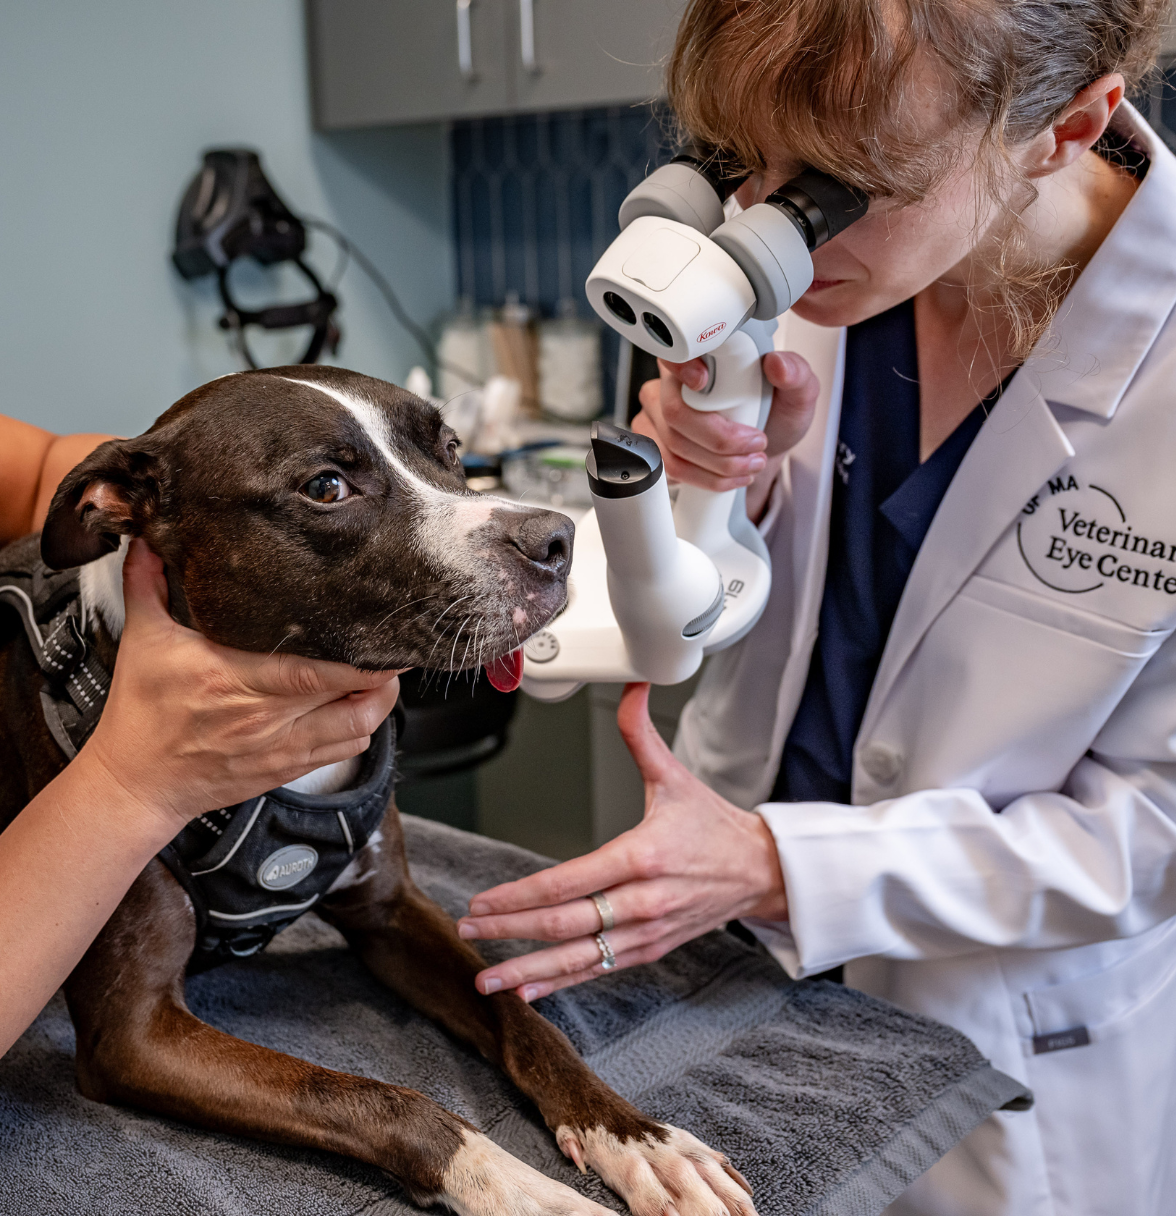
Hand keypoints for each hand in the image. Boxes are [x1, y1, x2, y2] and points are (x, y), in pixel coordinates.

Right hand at [81, 539, 402, 830]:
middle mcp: (264, 718)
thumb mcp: (142, 642)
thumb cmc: (141, 715)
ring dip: (378, 703)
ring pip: (358, 730)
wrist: (136, 784)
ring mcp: (280, 749)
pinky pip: (344, 752)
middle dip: (383, 675)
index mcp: (233, 680)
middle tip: (396, 648)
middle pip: (351, 700)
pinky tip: (358, 706)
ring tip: (383, 676)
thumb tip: (149, 541)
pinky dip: (361, 728)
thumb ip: (147, 585)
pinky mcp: (286, 769)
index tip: (383, 637)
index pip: (313, 672)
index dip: (359, 660)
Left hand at [457, 683, 786, 1001]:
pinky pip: (598, 970)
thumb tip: (630, 688)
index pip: (570, 881)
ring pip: (579, 957)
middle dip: (511, 930)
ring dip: (529, 969)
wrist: (759, 871)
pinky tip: (529, 988)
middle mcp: (641, 901)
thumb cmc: (713, 826)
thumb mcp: (675, 777)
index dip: (522, 895)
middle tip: (469, 931)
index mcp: (642, 856)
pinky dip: (562, 983)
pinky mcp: (649, 950)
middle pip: (565, 924)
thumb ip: (640, 735)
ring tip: (489, 978)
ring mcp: (645, 932)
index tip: (485, 901)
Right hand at [633, 350, 819, 517]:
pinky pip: (669, 467)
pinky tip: (729, 476)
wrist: (762, 454)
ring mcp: (657, 417)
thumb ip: (796, 376)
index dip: (681, 368)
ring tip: (750, 464)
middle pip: (675, 411)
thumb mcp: (798, 396)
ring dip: (718, 464)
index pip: (674, 354)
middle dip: (720, 438)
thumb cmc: (773, 419)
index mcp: (702, 359)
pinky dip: (706, 478)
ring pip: (673, 445)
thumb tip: (778, 364)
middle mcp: (672, 385)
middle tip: (755, 444)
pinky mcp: (655, 447)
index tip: (703, 381)